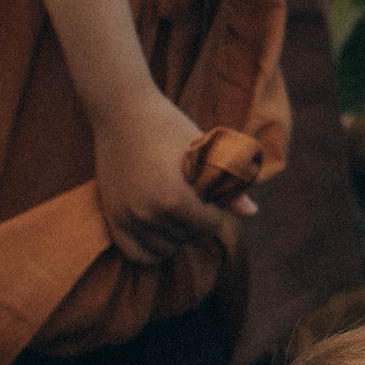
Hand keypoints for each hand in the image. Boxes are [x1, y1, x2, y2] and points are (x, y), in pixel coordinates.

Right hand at [92, 86, 246, 268]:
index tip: (210, 192)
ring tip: (178, 209)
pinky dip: (152, 250)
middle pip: (188, 237)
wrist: (123, 112)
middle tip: (193, 197)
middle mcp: (148, 214)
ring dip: (177, 234)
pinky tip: (163, 231)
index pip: (210, 225)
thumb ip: (227, 187)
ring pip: (164, 248)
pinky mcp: (112, 217)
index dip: (216, 209)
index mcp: (174, 199)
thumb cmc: (169, 127)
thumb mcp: (203, 153)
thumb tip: (252, 213)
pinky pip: (136, 253)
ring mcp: (127, 218)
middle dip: (197, 220)